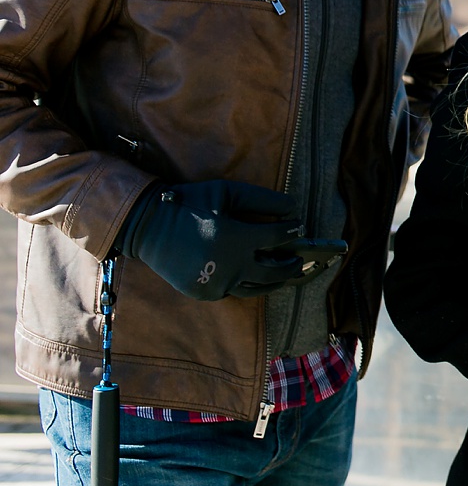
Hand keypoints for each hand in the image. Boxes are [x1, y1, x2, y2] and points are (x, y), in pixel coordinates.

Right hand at [115, 180, 304, 300]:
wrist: (148, 227)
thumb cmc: (191, 204)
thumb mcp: (227, 192)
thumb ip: (262, 200)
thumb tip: (293, 208)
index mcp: (236, 238)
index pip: (278, 238)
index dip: (293, 232)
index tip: (300, 227)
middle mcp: (230, 266)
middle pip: (274, 271)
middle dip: (292, 265)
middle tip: (301, 260)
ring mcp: (217, 283)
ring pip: (257, 288)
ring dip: (276, 282)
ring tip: (287, 275)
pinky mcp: (205, 293)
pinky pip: (234, 291)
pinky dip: (248, 284)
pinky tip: (257, 278)